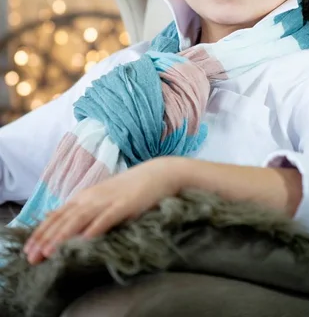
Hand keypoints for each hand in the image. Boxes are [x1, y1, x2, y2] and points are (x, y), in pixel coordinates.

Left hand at [23, 156, 183, 264]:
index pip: (57, 214)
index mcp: (86, 196)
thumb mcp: (103, 197)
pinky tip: (85, 240)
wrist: (158, 173)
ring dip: (63, 236)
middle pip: (64, 218)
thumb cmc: (131, 188)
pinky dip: (95, 228)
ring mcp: (108, 200)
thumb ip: (85, 209)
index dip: (41, 232)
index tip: (28, 249)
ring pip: (80, 219)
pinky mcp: (125, 204)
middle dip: (45, 238)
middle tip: (31, 257)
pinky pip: (107, 217)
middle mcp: (92, 197)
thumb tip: (63, 223)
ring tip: (49, 252)